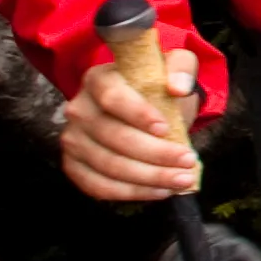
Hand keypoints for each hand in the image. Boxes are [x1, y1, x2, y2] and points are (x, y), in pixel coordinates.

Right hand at [57, 30, 202, 201]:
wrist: (144, 110)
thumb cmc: (157, 88)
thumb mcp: (173, 68)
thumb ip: (180, 69)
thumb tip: (179, 86)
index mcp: (98, 80)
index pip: (112, 98)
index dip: (137, 115)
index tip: (165, 129)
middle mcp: (78, 108)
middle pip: (114, 136)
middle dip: (155, 154)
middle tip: (187, 162)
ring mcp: (73, 139)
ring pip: (108, 165)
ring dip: (148, 177)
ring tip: (180, 180)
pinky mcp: (73, 165)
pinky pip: (97, 186)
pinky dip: (130, 192)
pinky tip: (158, 191)